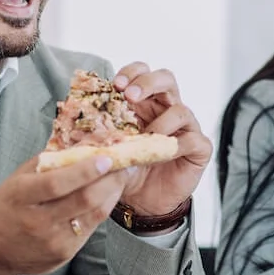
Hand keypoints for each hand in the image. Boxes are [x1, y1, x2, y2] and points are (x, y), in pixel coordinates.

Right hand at [0, 155, 129, 274]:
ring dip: (112, 194)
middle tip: (125, 164)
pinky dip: (102, 210)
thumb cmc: (6, 206)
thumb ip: (47, 162)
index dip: (85, 171)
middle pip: (83, 200)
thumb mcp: (18, 180)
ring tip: (121, 178)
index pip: (57, 183)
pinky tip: (107, 198)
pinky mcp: (63, 254)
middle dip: (110, 180)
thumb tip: (81, 144)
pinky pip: (90, 230)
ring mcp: (52, 241)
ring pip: (93, 216)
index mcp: (21, 196)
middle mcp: (37, 221)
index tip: (106, 158)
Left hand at [113, 62, 211, 216]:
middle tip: (130, 96)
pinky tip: (162, 154)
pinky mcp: (199, 148)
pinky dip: (177, 145)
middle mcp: (167, 109)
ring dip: (161, 122)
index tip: (116, 85)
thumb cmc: (127, 169)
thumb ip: (100, 132)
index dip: (132, 73)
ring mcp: (186, 127)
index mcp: (145, 102)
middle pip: (167, 79)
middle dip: (148, 83)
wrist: (143, 202)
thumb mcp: (110, 148)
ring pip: (181, 110)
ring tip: (145, 138)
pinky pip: (194, 139)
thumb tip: (74, 122)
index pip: (143, 72)